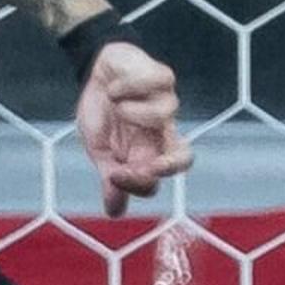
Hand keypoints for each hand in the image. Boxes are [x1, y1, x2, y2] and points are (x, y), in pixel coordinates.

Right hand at [76, 38, 190, 215]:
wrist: (98, 71)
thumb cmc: (103, 112)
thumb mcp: (99, 148)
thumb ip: (109, 177)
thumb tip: (114, 213)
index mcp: (146, 153)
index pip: (155, 180)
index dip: (140, 184)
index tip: (114, 176)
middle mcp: (162, 133)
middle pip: (185, 157)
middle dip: (171, 165)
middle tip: (152, 165)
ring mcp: (166, 104)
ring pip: (165, 115)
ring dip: (131, 111)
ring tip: (114, 102)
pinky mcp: (162, 76)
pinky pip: (155, 84)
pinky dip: (128, 87)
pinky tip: (114, 88)